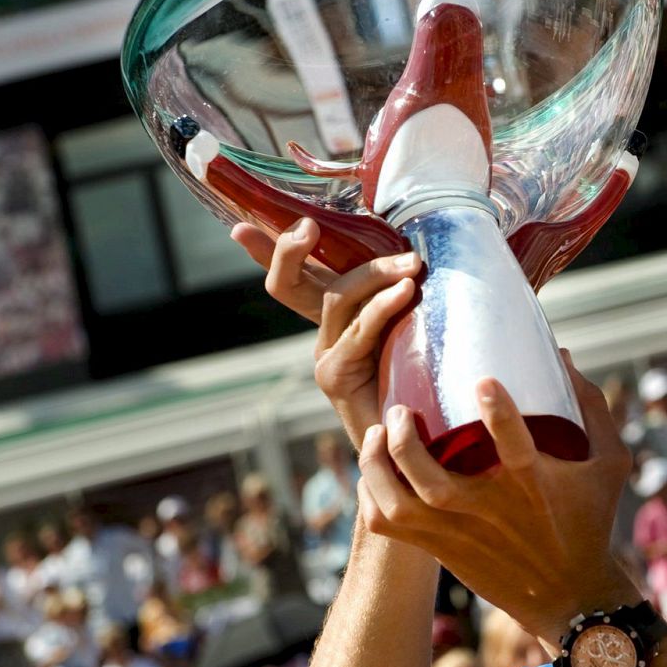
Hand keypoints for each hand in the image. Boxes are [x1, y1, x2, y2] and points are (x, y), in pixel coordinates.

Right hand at [232, 219, 419, 445]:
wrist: (420, 442)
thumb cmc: (427, 378)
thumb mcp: (414, 325)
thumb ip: (406, 294)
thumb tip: (424, 251)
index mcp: (335, 319)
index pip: (292, 277)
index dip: (267, 252)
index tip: (238, 228)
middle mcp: (323, 335)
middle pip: (290, 283)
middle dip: (289, 249)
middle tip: (309, 225)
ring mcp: (326, 356)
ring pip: (335, 299)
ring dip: (373, 274)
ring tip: (410, 263)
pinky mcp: (337, 377)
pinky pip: (359, 331)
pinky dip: (383, 306)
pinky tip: (405, 292)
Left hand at [357, 351, 637, 645]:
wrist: (571, 600)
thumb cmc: (591, 523)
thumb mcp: (609, 465)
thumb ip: (591, 408)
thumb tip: (560, 354)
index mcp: (533, 486)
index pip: (515, 448)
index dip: (499, 413)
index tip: (483, 380)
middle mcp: (490, 511)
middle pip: (433, 481)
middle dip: (406, 442)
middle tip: (399, 410)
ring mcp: (459, 533)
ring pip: (400, 505)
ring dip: (379, 466)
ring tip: (376, 434)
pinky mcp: (440, 549)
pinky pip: (388, 525)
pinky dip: (371, 496)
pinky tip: (375, 470)